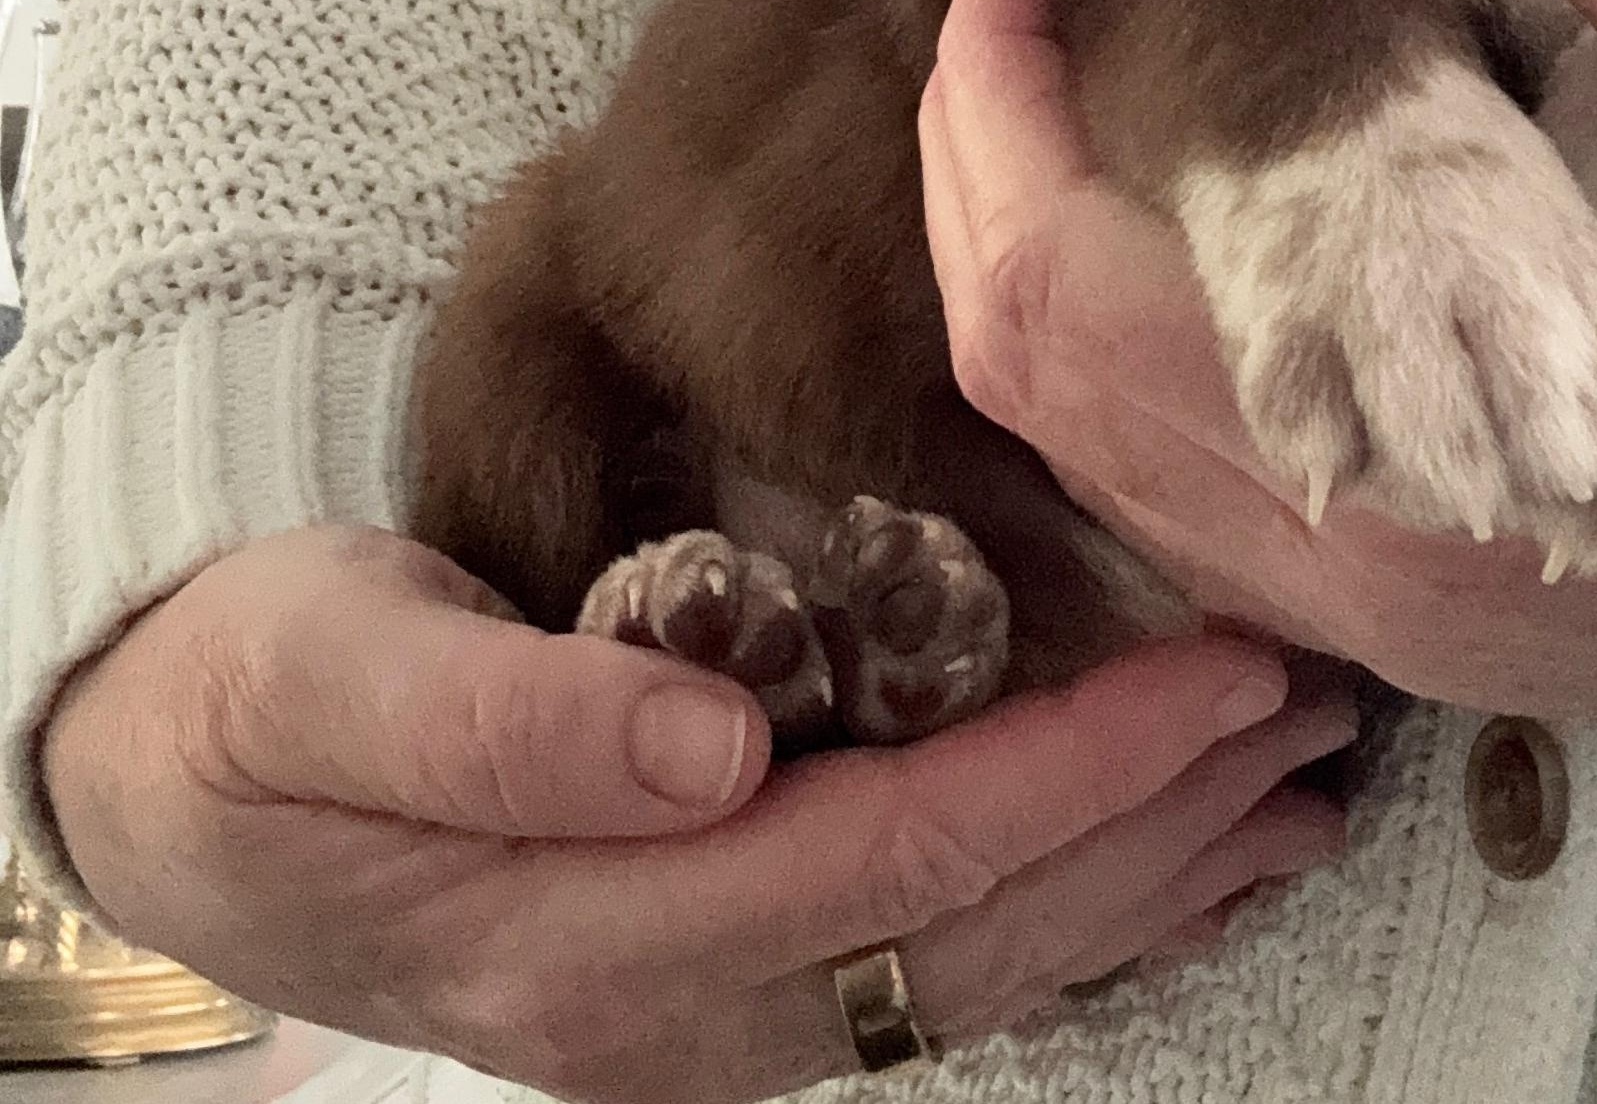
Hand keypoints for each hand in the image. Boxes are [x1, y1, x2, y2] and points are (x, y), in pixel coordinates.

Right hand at [42, 527, 1349, 1101]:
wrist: (194, 784)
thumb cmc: (261, 701)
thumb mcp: (333, 679)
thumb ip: (510, 728)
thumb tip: (714, 756)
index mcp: (598, 934)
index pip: (901, 859)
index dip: (1077, 772)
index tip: (1216, 677)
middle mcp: (680, 1010)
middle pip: (977, 928)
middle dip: (1159, 821)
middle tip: (1309, 710)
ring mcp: (710, 1014)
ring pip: (978, 968)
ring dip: (1147, 878)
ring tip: (1292, 794)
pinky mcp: (723, 973)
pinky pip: (932, 963)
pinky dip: (1068, 912)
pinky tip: (1161, 870)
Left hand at [921, 0, 1596, 787]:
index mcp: (1480, 496)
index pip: (1100, 311)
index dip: (1017, 112)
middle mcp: (1407, 570)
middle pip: (1057, 373)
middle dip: (997, 153)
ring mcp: (1418, 586)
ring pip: (1113, 419)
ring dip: (1061, 218)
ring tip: (1081, 34)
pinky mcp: (1459, 566)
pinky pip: (1204, 439)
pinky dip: (1152, 292)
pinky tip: (1213, 165)